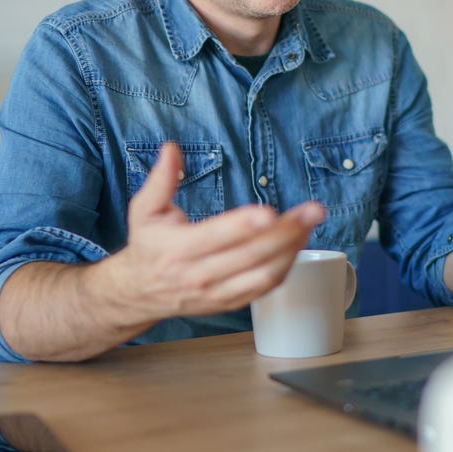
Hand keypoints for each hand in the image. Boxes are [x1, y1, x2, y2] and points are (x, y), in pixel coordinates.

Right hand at [104, 143, 324, 319]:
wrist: (139, 293)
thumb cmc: (147, 246)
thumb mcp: (144, 210)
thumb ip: (160, 180)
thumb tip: (172, 149)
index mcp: (178, 250)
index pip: (215, 238)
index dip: (242, 226)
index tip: (268, 212)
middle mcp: (199, 275)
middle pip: (250, 256)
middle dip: (285, 232)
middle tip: (312, 210)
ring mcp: (217, 292)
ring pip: (263, 275)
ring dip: (292, 249)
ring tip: (311, 223)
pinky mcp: (231, 302)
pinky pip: (266, 288)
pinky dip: (287, 265)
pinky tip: (299, 242)